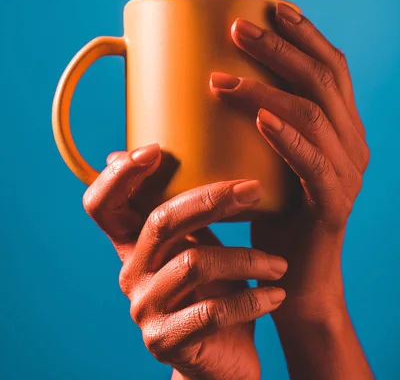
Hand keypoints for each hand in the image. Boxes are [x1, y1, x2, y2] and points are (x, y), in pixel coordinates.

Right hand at [82, 145, 287, 379]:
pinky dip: (251, 299)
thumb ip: (185, 205)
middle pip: (160, 221)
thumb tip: (163, 145)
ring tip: (279, 263)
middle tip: (254, 190)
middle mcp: (130, 272)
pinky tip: (277, 293)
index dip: (119, 176)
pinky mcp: (166, 341)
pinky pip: (212, 313)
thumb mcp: (198, 241)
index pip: (101, 205)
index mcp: (132, 242)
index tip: (155, 150)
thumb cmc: (213, 287)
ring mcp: (145, 308)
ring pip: (193, 264)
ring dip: (246, 258)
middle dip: (211, 199)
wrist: (223, 357)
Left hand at [210, 2, 369, 318]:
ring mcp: (348, 173)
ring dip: (268, 89)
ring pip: (314, 115)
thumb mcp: (255, 159)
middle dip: (281, 47)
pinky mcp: (334, 204)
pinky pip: (314, 164)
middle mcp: (353, 143)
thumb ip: (233, 126)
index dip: (307, 34)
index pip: (332, 68)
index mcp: (340, 126)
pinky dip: (288, 137)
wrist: (290, 277)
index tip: (273, 8)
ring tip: (222, 78)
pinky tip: (260, 118)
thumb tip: (167, 101)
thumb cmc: (266, 210)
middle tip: (237, 28)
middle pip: (323, 80)